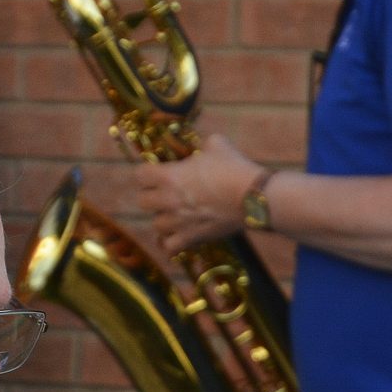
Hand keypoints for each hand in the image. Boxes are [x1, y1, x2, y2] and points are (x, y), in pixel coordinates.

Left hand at [131, 134, 259, 252]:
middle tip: (166, 193)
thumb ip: (201, 146)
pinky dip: (172, 243)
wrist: (252, 196)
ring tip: (176, 215)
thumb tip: (202, 148)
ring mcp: (178, 221)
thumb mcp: (216, 144)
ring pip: (156, 225)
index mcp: (169, 175)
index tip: (157, 172)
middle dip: (153, 196)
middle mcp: (168, 200)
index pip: (140, 175)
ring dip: (164, 219)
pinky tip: (178, 236)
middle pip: (142, 201)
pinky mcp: (191, 237)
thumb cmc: (233, 167)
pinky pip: (170, 247)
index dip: (147, 173)